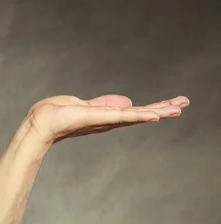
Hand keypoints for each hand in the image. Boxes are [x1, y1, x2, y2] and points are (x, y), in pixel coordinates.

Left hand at [25, 94, 189, 144]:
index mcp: (105, 115)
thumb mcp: (83, 104)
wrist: (39, 123)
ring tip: (177, 108)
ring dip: (156, 111)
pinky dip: (138, 115)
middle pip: (139, 114)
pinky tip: (154, 114)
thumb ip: (105, 103)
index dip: (153, 108)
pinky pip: (121, 116)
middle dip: (162, 108)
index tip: (173, 103)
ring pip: (135, 116)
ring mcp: (104, 120)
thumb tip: (128, 101)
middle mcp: (108, 120)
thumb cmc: (54, 115)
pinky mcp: (97, 118)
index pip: (133, 111)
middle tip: (184, 103)